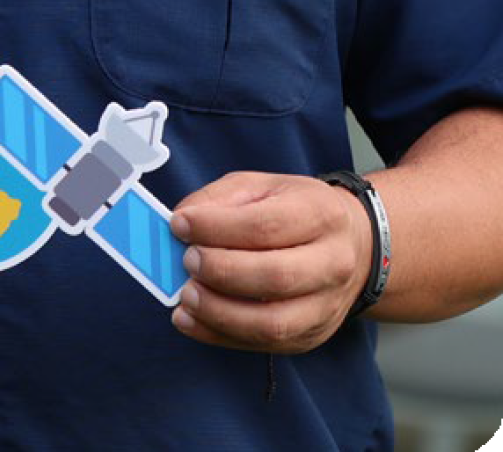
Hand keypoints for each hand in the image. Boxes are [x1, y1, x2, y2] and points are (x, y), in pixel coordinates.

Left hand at [168, 172, 372, 353]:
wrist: (352, 245)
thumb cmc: (295, 210)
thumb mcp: (261, 187)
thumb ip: (219, 200)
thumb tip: (181, 222)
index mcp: (319, 214)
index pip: (265, 226)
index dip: (217, 227)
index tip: (180, 224)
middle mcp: (332, 263)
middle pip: (274, 277)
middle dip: (221, 271)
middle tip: (186, 260)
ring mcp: (325, 307)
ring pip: (273, 322)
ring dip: (220, 313)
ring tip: (185, 295)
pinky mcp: (311, 336)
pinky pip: (263, 345)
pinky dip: (219, 336)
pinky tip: (190, 320)